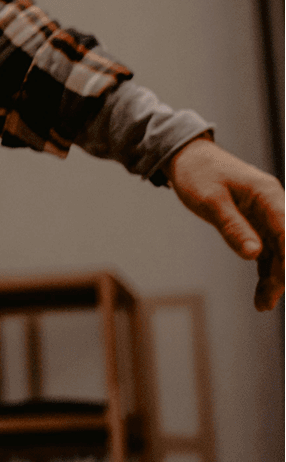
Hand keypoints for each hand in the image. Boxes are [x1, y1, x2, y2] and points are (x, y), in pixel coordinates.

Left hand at [167, 137, 283, 310]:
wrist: (186, 157)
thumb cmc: (197, 173)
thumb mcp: (210, 200)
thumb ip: (232, 226)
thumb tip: (254, 254)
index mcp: (268, 195)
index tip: (285, 281)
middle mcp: (274, 207)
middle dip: (283, 274)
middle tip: (267, 300)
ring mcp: (266, 217)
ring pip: (279, 253)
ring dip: (274, 278)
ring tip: (263, 304)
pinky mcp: (256, 225)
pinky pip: (267, 253)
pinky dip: (265, 272)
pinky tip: (262, 295)